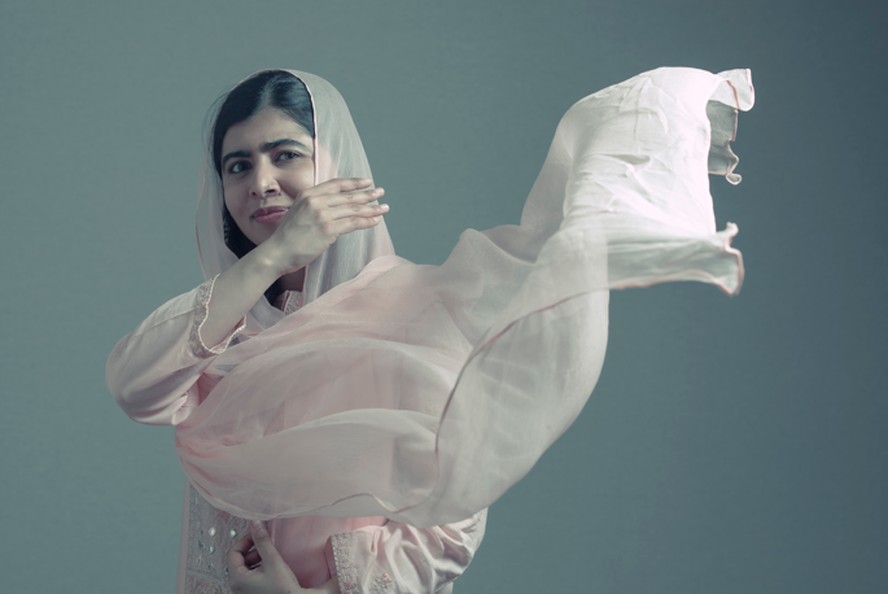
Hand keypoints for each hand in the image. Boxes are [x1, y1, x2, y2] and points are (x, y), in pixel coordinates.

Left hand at [228, 521, 305, 593]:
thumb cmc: (282, 588)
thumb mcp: (272, 560)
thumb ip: (262, 541)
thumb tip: (255, 524)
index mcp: (237, 578)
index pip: (233, 552)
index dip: (246, 540)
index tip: (258, 534)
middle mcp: (237, 586)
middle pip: (239, 559)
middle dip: (253, 550)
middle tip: (267, 546)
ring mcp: (244, 590)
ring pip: (246, 567)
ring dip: (257, 558)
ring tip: (271, 557)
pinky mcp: (252, 592)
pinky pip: (251, 575)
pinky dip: (259, 567)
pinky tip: (271, 567)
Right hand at [259, 177, 388, 275]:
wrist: (277, 252)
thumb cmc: (288, 236)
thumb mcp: (298, 211)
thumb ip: (315, 205)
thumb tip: (336, 206)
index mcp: (308, 194)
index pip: (336, 184)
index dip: (354, 182)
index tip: (367, 182)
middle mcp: (316, 201)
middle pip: (348, 196)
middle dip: (367, 194)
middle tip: (381, 193)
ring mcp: (322, 215)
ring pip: (353, 209)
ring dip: (371, 208)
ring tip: (384, 208)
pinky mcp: (328, 230)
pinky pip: (352, 224)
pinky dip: (366, 222)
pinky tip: (375, 221)